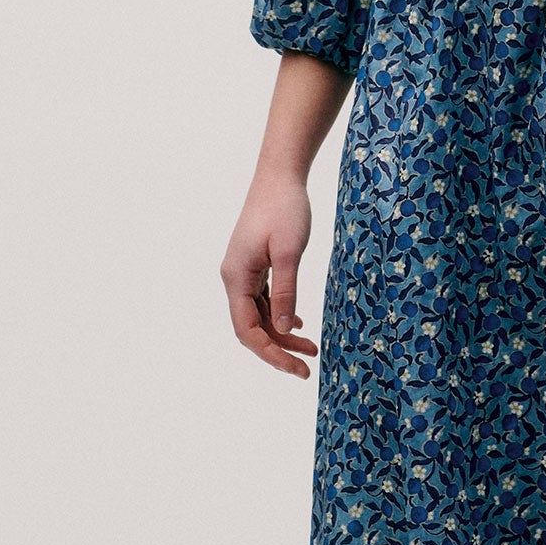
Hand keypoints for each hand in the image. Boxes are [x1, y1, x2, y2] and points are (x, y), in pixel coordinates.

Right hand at [221, 171, 319, 377]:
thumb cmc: (284, 209)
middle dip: (278, 349)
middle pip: (252, 328)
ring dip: (282, 334)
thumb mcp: (288, 253)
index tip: (297, 368)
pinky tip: (298, 324)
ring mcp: (244, 272)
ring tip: (310, 348)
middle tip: (308, 366)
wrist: (280, 175)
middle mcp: (235, 278)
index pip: (247, 331)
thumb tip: (283, 329)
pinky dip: (280, 315)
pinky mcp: (255, 265)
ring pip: (259, 315)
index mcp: (236, 278)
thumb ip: (286, 292)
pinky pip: (264, 300)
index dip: (271, 354)